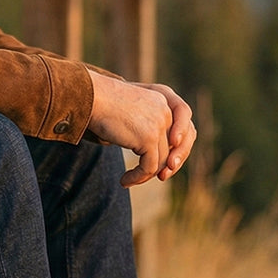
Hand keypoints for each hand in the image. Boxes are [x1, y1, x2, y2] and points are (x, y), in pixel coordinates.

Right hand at [87, 72, 195, 186]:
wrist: (90, 97)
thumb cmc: (102, 105)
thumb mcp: (132, 112)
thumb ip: (147, 125)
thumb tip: (157, 155)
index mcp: (164, 100)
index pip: (186, 130)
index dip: (179, 150)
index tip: (167, 165)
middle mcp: (166, 110)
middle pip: (178, 147)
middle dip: (168, 166)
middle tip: (159, 178)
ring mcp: (159, 124)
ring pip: (162, 161)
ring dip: (146, 175)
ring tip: (128, 180)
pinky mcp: (148, 137)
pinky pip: (149, 167)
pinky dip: (137, 178)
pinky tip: (124, 181)